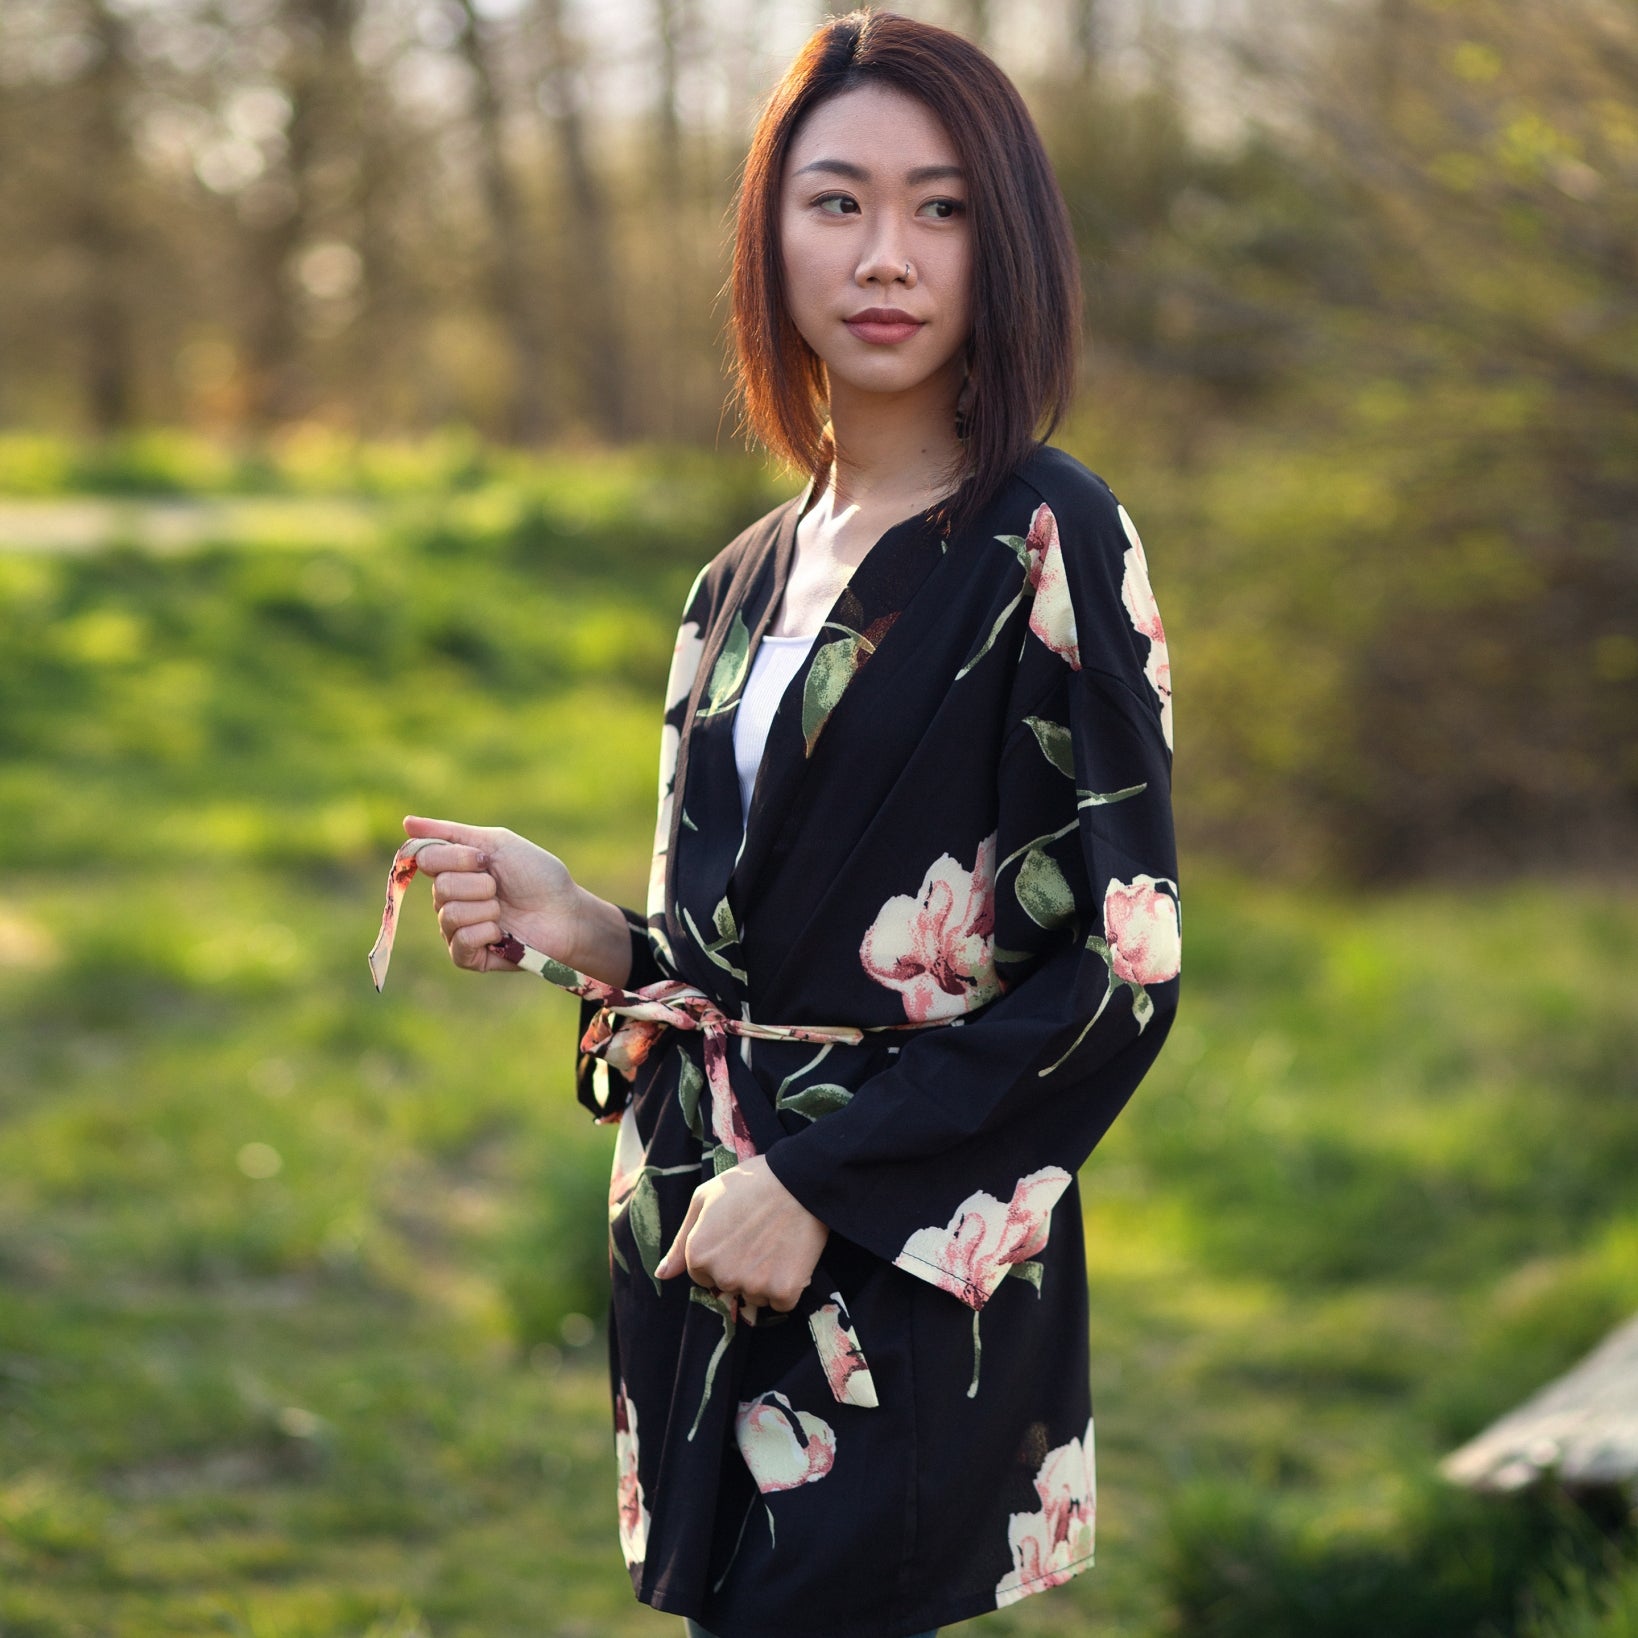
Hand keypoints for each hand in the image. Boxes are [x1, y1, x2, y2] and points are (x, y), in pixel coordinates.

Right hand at [402, 814, 584, 975]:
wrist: (566, 912)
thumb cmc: (537, 875)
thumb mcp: (496, 843)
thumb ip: (450, 833)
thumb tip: (405, 822)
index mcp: (453, 870)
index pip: (426, 859)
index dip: (457, 858)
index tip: (485, 859)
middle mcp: (449, 899)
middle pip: (440, 887)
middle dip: (478, 885)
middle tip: (500, 888)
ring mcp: (456, 929)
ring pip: (448, 915)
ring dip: (486, 908)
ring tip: (504, 911)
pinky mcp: (468, 956)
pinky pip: (459, 943)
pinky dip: (485, 932)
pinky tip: (502, 932)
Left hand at [655, 1155, 828, 1319]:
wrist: (799, 1180)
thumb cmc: (749, 1183)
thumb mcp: (704, 1199)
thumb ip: (680, 1241)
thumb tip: (662, 1275)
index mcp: (698, 1254)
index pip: (701, 1275)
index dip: (719, 1255)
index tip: (736, 1235)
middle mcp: (722, 1275)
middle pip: (728, 1287)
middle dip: (740, 1268)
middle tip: (758, 1236)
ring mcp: (754, 1285)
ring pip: (755, 1296)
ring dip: (764, 1278)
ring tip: (776, 1243)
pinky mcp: (784, 1290)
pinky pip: (781, 1302)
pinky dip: (788, 1286)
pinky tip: (791, 1257)